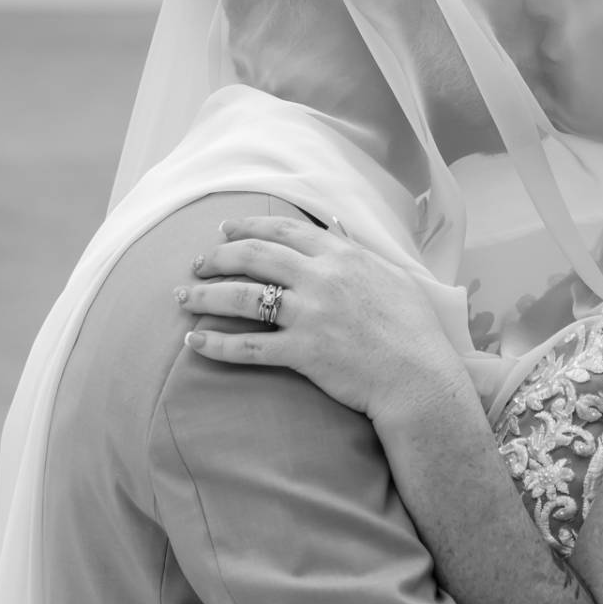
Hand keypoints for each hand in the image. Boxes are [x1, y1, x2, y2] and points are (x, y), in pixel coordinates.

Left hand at [177, 216, 467, 423]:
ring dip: (206, 294)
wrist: (419, 377)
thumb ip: (358, 251)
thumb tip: (335, 228)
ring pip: (243, 297)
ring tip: (183, 296)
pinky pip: (248, 346)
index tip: (224, 230)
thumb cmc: (414, 329)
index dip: (248, 227)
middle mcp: (321, 279)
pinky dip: (217, 343)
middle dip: (217, 256)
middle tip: (196, 262)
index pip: (284, 230)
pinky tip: (195, 341)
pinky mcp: (302, 352)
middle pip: (255, 256)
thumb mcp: (393, 277)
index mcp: (342, 256)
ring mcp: (310, 315)